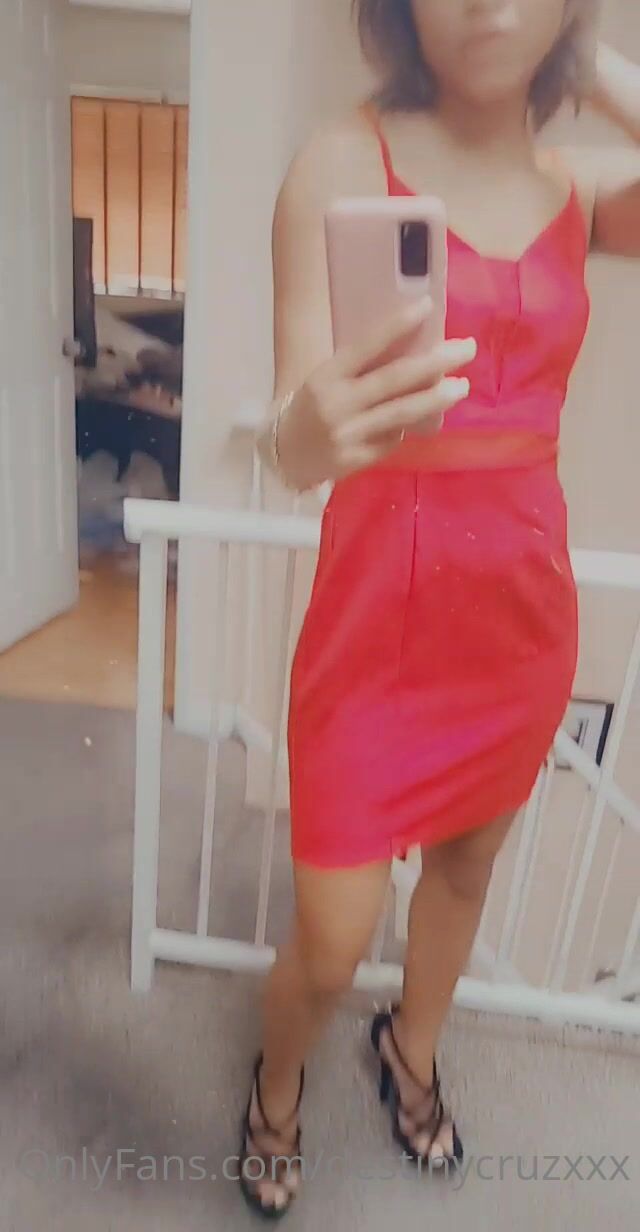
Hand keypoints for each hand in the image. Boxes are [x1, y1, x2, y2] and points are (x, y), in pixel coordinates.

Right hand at [276, 299, 475, 488]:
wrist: (284, 455)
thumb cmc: (312, 409)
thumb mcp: (327, 381)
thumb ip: (364, 371)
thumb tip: (417, 354)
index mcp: (326, 376)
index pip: (366, 346)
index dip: (397, 325)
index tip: (428, 307)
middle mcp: (337, 403)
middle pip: (394, 379)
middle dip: (435, 361)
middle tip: (466, 349)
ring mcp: (347, 434)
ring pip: (401, 412)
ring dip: (436, 398)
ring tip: (461, 386)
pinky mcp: (356, 460)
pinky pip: (393, 439)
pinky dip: (410, 426)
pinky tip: (422, 419)